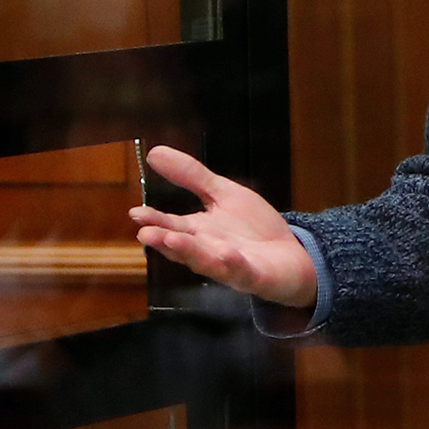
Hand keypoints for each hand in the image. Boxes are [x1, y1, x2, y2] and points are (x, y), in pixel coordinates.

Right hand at [128, 146, 318, 308]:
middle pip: (184, 247)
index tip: (136, 213)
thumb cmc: (253, 228)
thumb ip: (190, 176)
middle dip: (165, 240)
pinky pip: (242, 272)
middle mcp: (210, 251)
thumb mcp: (222, 194)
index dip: (154, 220)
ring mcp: (231, 266)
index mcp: (200, 232)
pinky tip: (226, 253)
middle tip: (145, 233)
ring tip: (173, 240)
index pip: (172, 226)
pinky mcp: (255, 276)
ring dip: (190, 252)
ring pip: (207, 262)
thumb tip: (154, 153)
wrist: (293, 254)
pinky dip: (234, 264)